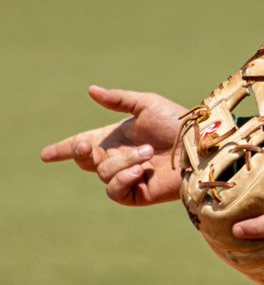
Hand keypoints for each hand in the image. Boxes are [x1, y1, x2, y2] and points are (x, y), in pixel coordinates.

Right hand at [40, 86, 186, 205]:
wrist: (198, 146)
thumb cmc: (176, 123)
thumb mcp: (145, 105)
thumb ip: (117, 100)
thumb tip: (91, 90)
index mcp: (117, 137)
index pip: (83, 144)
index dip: (63, 149)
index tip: (45, 155)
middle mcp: (118, 157)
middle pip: (84, 160)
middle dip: (79, 153)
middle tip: (86, 146)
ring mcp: (126, 176)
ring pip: (102, 172)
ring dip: (122, 161)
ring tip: (147, 153)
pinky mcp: (135, 193)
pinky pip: (113, 190)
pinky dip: (123, 179)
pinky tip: (140, 172)